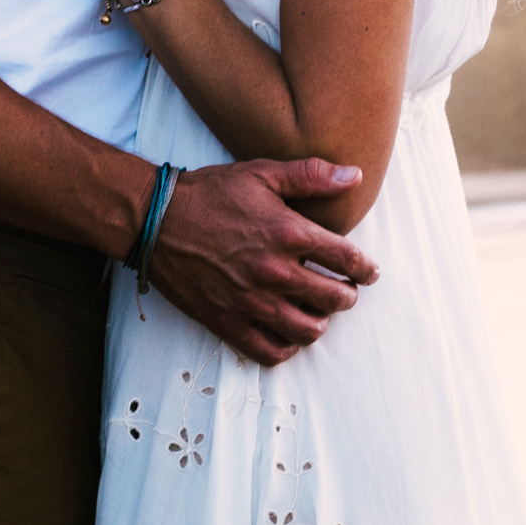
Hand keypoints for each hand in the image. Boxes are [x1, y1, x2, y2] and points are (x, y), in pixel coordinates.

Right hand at [148, 159, 380, 364]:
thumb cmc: (209, 194)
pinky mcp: (227, 321)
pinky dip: (287, 347)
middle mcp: (274, 271)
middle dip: (347, 296)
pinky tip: (287, 333)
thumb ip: (311, 175)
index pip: (346, 259)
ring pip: (307, 330)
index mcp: (288, 233)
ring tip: (317, 312)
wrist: (155, 220)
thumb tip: (354, 176)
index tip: (369, 273)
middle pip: (334, 299)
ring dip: (320, 322)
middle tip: (345, 291)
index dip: (365, 268)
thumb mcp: (262, 173)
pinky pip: (270, 351)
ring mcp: (251, 301)